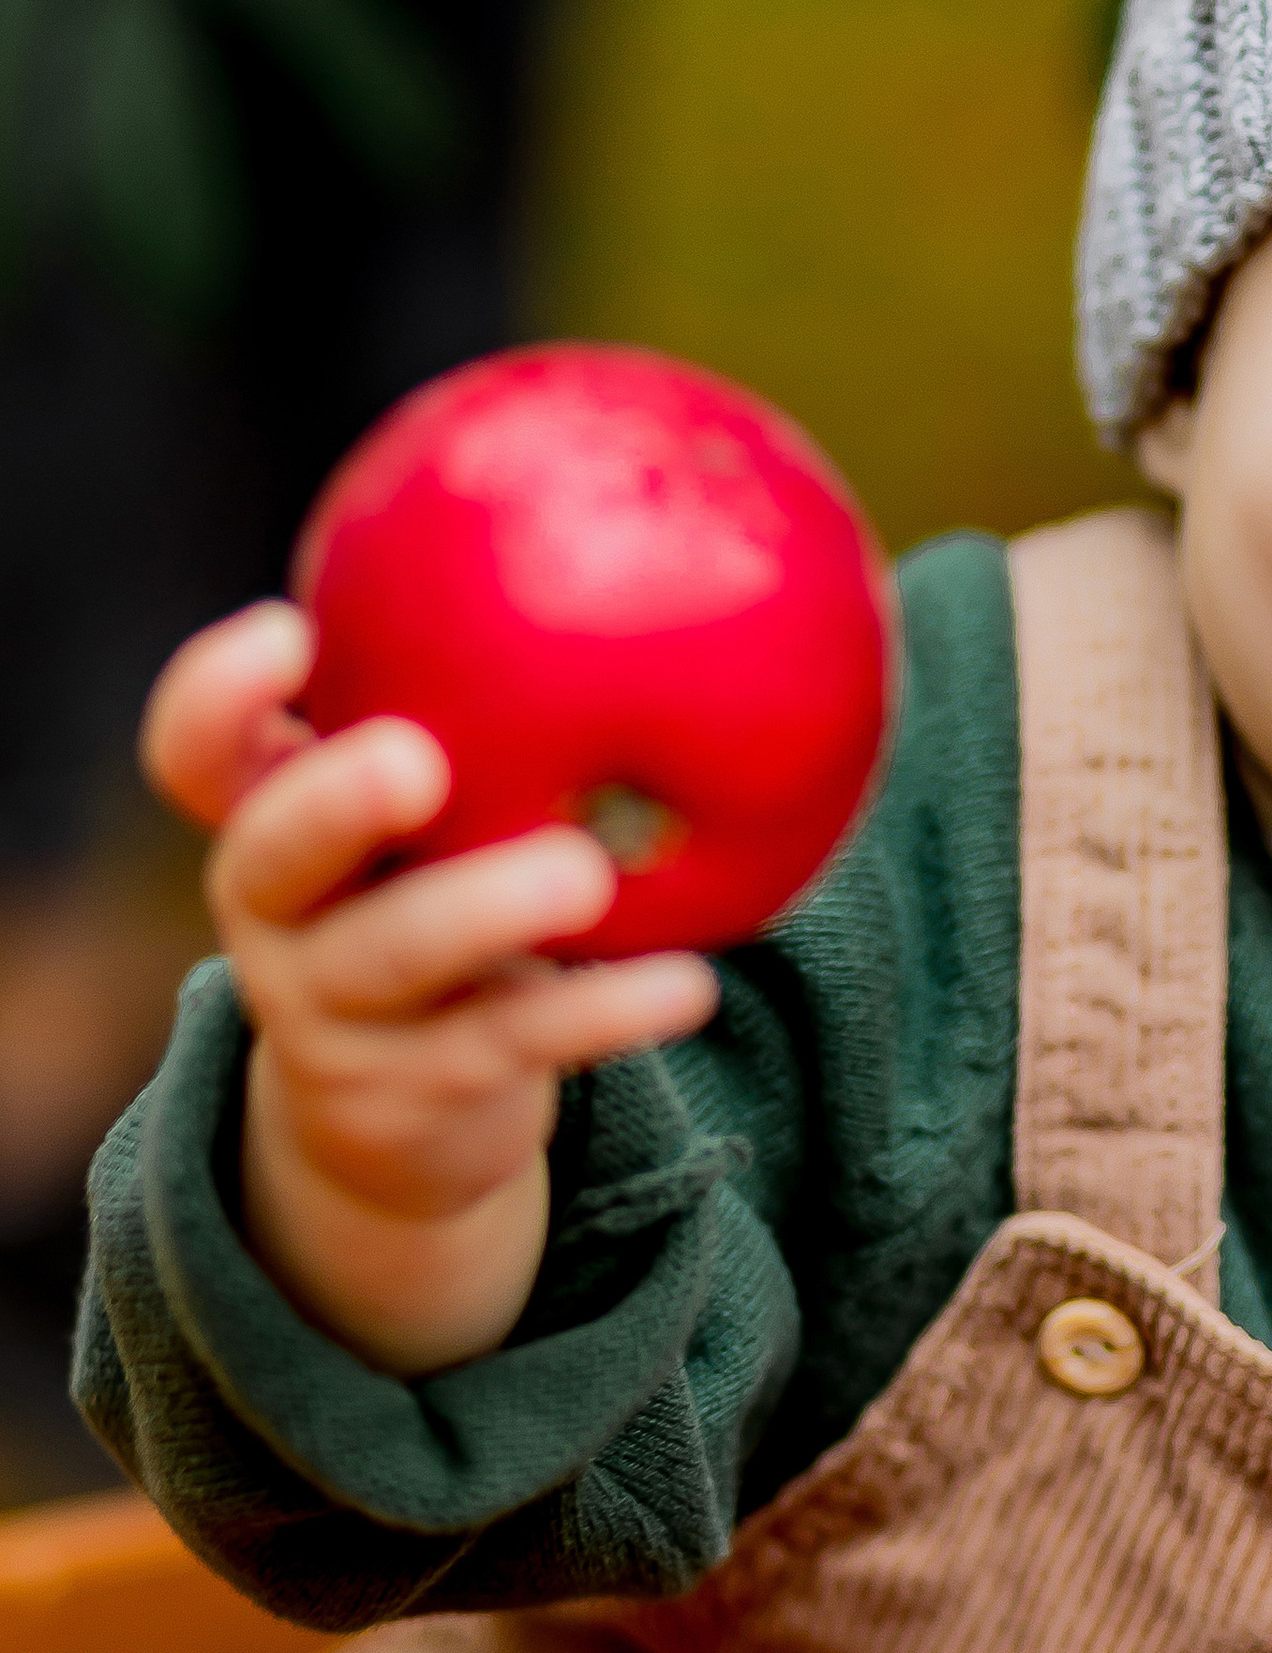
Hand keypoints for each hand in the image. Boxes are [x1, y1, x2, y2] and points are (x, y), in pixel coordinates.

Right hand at [142, 601, 719, 1375]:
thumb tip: (651, 531)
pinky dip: (603, 1013)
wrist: (405, 1120)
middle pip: (268, 858)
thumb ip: (491, 713)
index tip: (290, 631)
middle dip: (332, 803)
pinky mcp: (409, 1098)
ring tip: (584, 874)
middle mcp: (275, 916)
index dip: (217, 696)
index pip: (199, 754)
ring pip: (392, 958)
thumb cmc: (444, 901)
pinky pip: (511, 1043)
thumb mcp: (446, 816)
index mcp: (271, 824)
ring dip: (485, 910)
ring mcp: (328, 1015)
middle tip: (414, 760)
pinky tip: (691, 985)